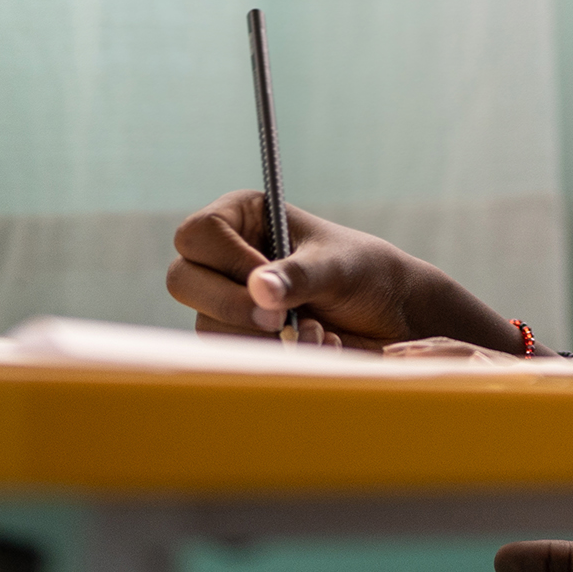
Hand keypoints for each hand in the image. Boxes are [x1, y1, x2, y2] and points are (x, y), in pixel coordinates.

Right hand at [166, 191, 527, 351]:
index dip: (227, 260)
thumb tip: (260, 290)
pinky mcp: (240, 335)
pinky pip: (229, 352)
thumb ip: (299, 276)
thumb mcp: (337, 267)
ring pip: (205, 322)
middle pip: (183, 279)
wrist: (389, 316)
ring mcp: (229, 297)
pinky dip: (270, 354)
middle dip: (231, 305)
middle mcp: (228, 255)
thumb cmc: (365, 273)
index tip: (266, 280)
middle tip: (279, 320)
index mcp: (244, 216)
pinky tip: (312, 345)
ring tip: (316, 331)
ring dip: (260, 336)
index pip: (198, 233)